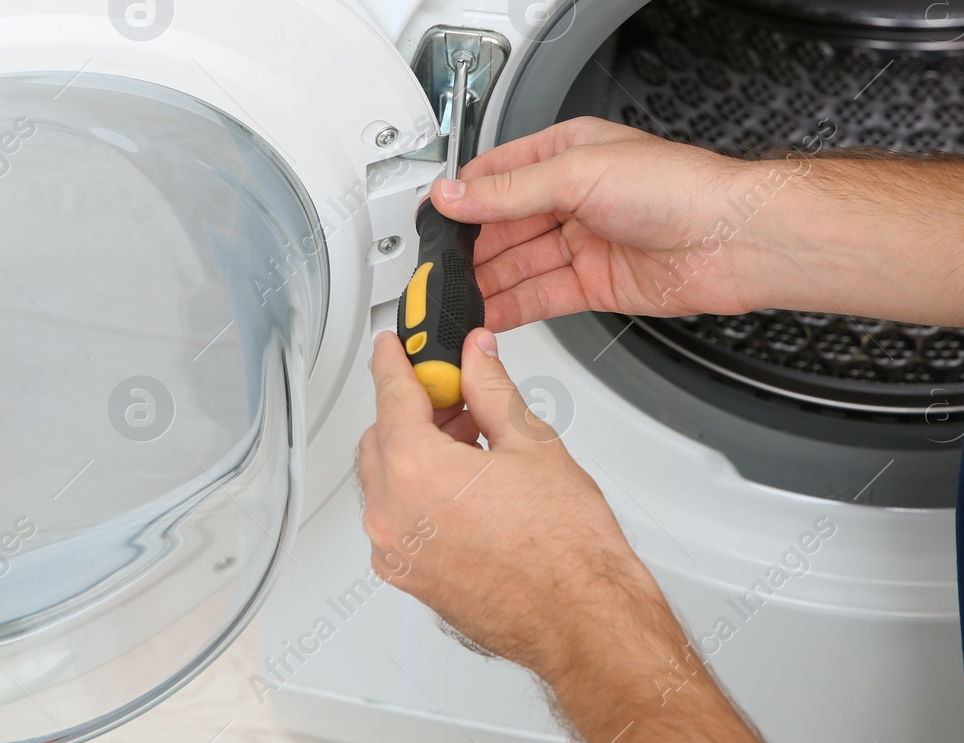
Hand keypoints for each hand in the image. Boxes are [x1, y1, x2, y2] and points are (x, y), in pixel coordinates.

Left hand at [358, 330, 757, 740]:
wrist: (583, 619)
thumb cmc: (566, 550)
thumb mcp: (530, 442)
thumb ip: (490, 387)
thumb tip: (476, 356)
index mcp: (414, 470)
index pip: (390, 393)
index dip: (394, 359)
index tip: (394, 345)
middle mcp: (392, 514)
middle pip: (380, 436)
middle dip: (413, 409)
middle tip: (457, 394)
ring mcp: (396, 552)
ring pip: (385, 479)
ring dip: (414, 451)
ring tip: (472, 440)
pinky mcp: (409, 577)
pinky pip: (397, 518)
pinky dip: (417, 492)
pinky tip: (463, 484)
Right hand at [434, 116, 963, 340]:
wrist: (735, 240)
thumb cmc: (680, 188)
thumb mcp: (578, 173)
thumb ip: (507, 192)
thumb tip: (453, 195)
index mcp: (566, 154)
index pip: (495, 175)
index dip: (461, 196)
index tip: (428, 218)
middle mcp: (572, 197)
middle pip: (502, 225)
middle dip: (468, 247)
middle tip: (432, 268)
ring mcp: (583, 243)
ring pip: (517, 264)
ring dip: (484, 282)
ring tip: (449, 299)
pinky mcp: (594, 285)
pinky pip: (539, 297)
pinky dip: (510, 308)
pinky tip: (485, 316)